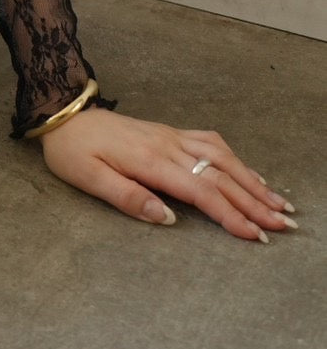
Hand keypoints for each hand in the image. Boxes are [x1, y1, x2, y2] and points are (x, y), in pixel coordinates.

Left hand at [37, 107, 297, 240]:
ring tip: (278, 202)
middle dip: (254, 201)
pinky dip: (236, 159)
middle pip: (220, 175)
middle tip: (285, 224)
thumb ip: (128, 197)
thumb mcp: (89, 178)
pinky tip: (249, 172)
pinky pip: (211, 143)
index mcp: (150, 160)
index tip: (256, 235)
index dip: (230, 215)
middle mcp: (167, 145)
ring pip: (221, 156)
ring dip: (252, 180)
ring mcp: (170, 136)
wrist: (63, 114)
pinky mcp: (169, 132)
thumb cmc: (73, 151)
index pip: (200, 191)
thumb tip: (166, 219)